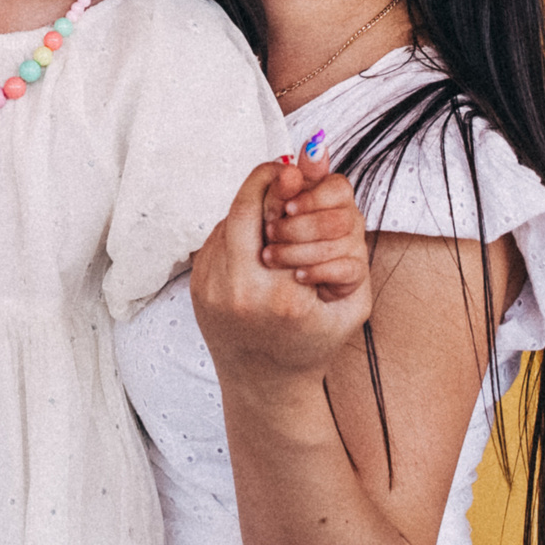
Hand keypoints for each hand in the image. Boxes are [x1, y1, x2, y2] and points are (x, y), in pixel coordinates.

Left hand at [188, 158, 373, 396]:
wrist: (266, 385)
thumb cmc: (318, 339)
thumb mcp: (349, 296)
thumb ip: (344, 235)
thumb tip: (313, 158)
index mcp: (282, 297)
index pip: (266, 208)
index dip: (279, 180)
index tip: (294, 171)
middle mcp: (237, 292)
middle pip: (240, 209)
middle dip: (264, 190)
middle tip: (284, 189)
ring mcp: (208, 290)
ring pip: (225, 222)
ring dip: (251, 212)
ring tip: (273, 220)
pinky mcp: (194, 288)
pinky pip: (214, 242)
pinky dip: (237, 235)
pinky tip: (256, 245)